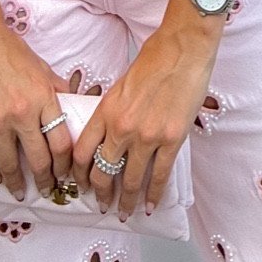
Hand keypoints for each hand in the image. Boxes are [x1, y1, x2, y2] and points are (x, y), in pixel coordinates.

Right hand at [0, 21, 72, 202]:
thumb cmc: (7, 51)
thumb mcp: (42, 68)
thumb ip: (57, 90)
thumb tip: (74, 104)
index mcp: (42, 99)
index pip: (61, 143)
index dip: (65, 164)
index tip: (65, 173)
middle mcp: (21, 113)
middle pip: (38, 160)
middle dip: (45, 180)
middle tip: (47, 190)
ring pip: (9, 164)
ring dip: (17, 182)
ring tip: (21, 190)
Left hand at [73, 4, 220, 220]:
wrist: (183, 49)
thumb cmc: (155, 59)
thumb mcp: (121, 85)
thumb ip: (113, 111)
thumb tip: (110, 134)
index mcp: (106, 110)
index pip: (81, 152)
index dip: (77, 174)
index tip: (80, 184)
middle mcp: (122, 127)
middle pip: (101, 172)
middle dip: (99, 194)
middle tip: (100, 205)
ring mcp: (147, 136)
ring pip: (130, 180)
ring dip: (125, 201)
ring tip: (124, 212)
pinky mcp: (172, 140)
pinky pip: (159, 176)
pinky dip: (154, 195)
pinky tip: (151, 206)